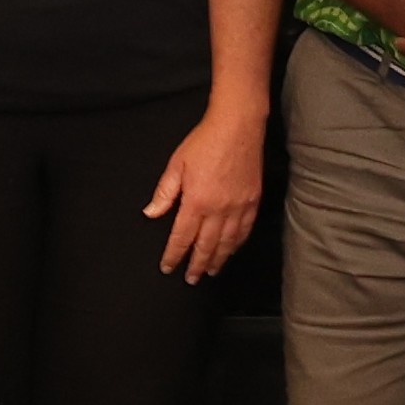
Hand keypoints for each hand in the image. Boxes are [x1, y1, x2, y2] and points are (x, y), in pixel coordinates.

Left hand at [150, 109, 271, 282]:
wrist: (237, 126)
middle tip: (191, 279)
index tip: (168, 266)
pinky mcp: (253, 201)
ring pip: (227, 242)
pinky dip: (237, 244)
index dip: (174, 255)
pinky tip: (232, 250)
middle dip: (196, 264)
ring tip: (210, 272)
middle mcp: (218, 209)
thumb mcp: (176, 164)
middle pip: (206, 246)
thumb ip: (165, 193)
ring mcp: (238, 207)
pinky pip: (245, 230)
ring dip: (218, 259)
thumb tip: (151, 214)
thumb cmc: (204, 141)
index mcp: (196, 201)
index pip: (182, 237)